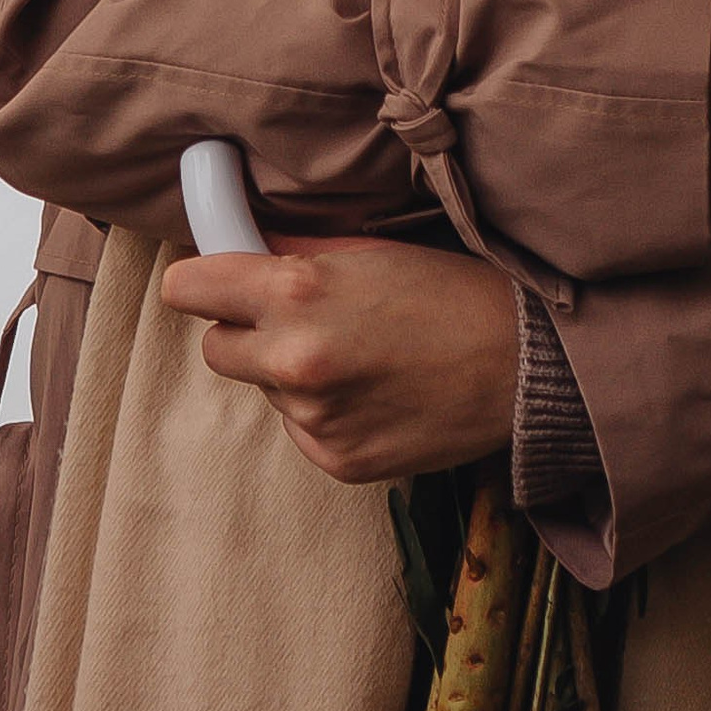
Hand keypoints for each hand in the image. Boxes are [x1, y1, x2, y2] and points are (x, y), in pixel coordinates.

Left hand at [159, 235, 516, 484]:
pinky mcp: (337, 462)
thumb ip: (296, 252)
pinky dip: (324, 412)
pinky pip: (302, 429)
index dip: (199, 281)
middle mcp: (293, 361)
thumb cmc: (450, 291)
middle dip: (244, 332)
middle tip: (296, 318)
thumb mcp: (368, 251)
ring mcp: (314, 420)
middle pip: (216, 349)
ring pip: (265, 391)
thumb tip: (245, 248)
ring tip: (359, 355)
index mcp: (296, 293)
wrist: (522, 366)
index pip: (189, 289)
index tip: (208, 282)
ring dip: (291, 374)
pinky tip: (374, 392)